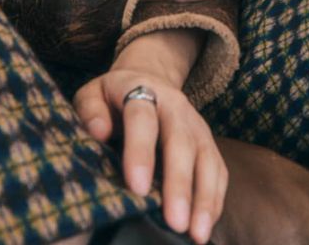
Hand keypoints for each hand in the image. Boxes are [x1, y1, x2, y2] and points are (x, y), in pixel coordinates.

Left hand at [74, 40, 226, 244]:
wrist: (147, 79)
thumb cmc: (112, 97)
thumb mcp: (92, 94)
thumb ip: (90, 110)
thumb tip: (98, 131)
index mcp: (142, 89)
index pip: (142, 117)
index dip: (140, 150)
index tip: (137, 187)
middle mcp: (175, 106)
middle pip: (181, 142)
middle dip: (179, 183)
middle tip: (175, 222)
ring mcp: (196, 125)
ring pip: (206, 159)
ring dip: (204, 198)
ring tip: (195, 234)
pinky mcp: (208, 144)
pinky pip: (218, 172)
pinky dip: (214, 200)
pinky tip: (204, 226)